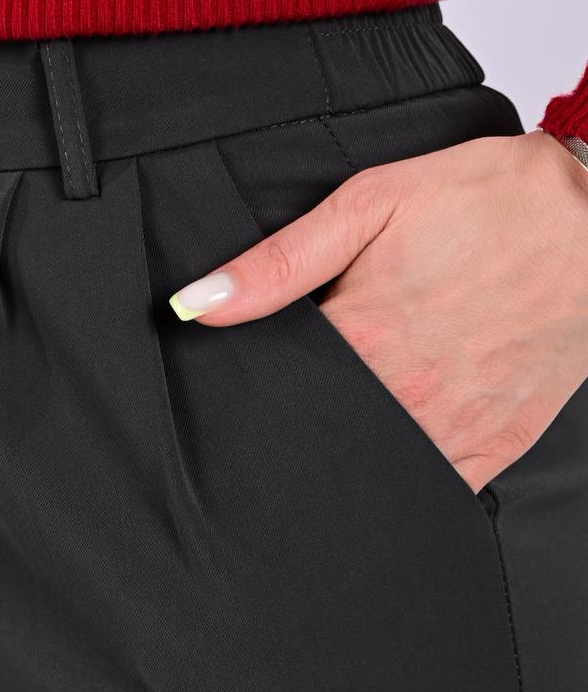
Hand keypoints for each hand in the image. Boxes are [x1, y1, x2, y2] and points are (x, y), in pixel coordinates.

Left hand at [169, 129, 587, 492]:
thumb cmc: (489, 204)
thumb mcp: (371, 203)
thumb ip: (279, 263)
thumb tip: (199, 304)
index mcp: (361, 340)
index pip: (275, 397)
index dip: (250, 397)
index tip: (238, 399)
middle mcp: (402, 398)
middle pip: (319, 440)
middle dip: (298, 430)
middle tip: (295, 412)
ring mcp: (450, 431)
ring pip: (371, 472)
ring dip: (348, 460)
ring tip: (344, 432)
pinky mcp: (492, 449)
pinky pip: (432, 488)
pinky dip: (405, 481)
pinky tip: (390, 458)